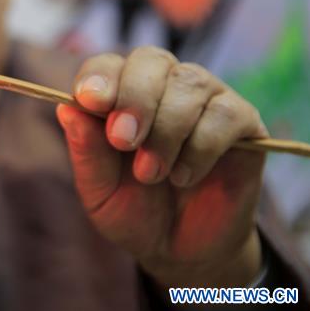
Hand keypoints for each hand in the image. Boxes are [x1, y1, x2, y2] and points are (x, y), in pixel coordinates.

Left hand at [56, 46, 267, 288]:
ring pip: (189, 83)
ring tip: (151, 173)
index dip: (99, 77)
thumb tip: (66, 108)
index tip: (90, 101)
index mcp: (121, 93)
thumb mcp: (99, 190)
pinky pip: (225, 114)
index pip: (108, 64)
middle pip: (151, 60)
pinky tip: (184, 177)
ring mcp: (206, 99)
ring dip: (166, 130)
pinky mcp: (242, 122)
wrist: (182, 250)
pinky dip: (201, 146)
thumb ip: (86, 150)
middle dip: (134, 99)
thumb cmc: (133, 210)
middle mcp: (164, 85)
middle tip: (123, 141)